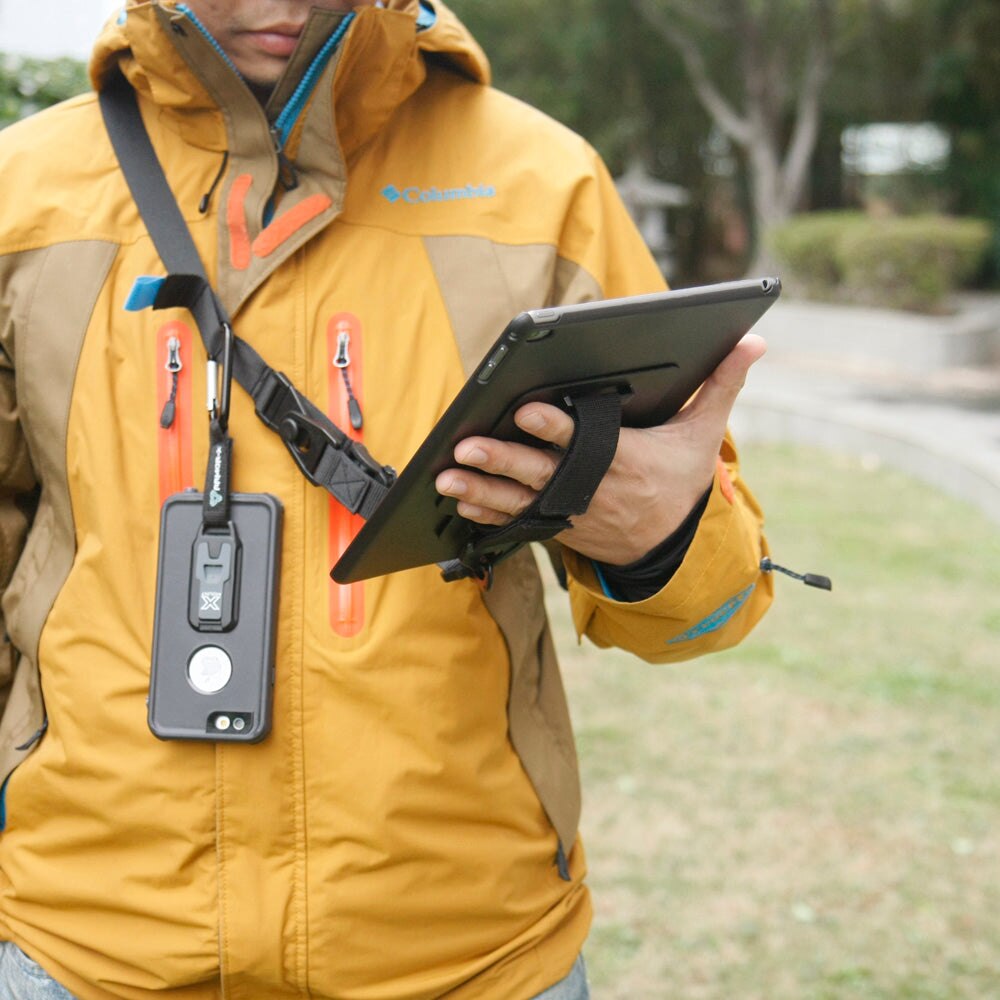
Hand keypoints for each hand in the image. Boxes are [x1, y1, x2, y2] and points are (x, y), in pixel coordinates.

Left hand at [434, 333, 766, 564]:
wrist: (673, 548)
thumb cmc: (682, 482)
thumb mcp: (704, 436)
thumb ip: (722, 386)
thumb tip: (755, 340)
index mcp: (623, 460)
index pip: (584, 439)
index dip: (555, 427)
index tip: (527, 412)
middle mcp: (591, 489)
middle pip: (541, 472)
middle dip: (503, 460)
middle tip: (468, 447)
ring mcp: (571, 512)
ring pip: (520, 500)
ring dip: (482, 490)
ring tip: (448, 478)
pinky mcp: (558, 527)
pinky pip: (518, 522)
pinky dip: (489, 513)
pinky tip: (460, 503)